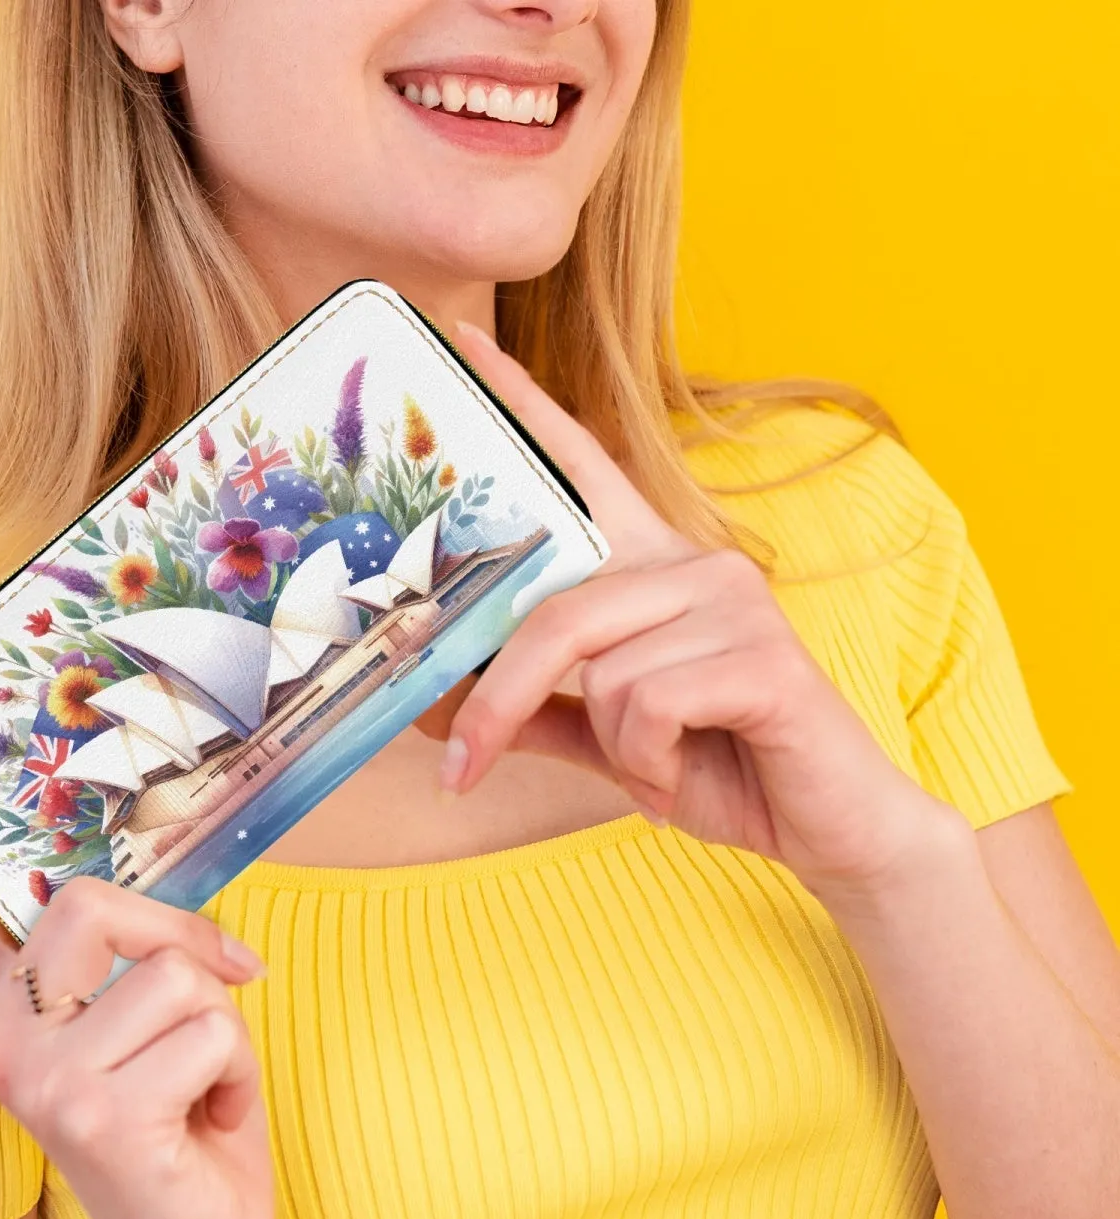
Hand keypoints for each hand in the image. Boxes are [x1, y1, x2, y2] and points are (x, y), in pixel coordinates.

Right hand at [0, 725, 275, 1218]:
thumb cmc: (190, 1126)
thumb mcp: (167, 1025)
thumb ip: (151, 964)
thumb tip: (211, 943)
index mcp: (15, 1005)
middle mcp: (6, 1036)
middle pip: (95, 905)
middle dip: (186, 943)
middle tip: (221, 996)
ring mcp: (38, 1077)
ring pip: (174, 974)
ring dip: (222, 1031)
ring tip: (198, 1092)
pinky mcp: (91, 1116)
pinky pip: (209, 1030)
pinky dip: (237, 1076)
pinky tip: (203, 1127)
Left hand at [438, 321, 959, 897]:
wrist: (827, 826)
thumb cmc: (720, 766)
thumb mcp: (611, 737)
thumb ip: (540, 709)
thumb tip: (437, 707)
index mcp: (657, 570)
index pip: (584, 470)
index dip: (523, 409)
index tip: (464, 345)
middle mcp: (697, 563)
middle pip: (556, 611)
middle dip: (499, 703)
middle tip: (463, 767)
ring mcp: (734, 601)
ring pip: (602, 671)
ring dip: (615, 746)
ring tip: (659, 765)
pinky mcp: (764, 654)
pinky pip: (648, 703)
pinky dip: (648, 761)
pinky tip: (683, 773)